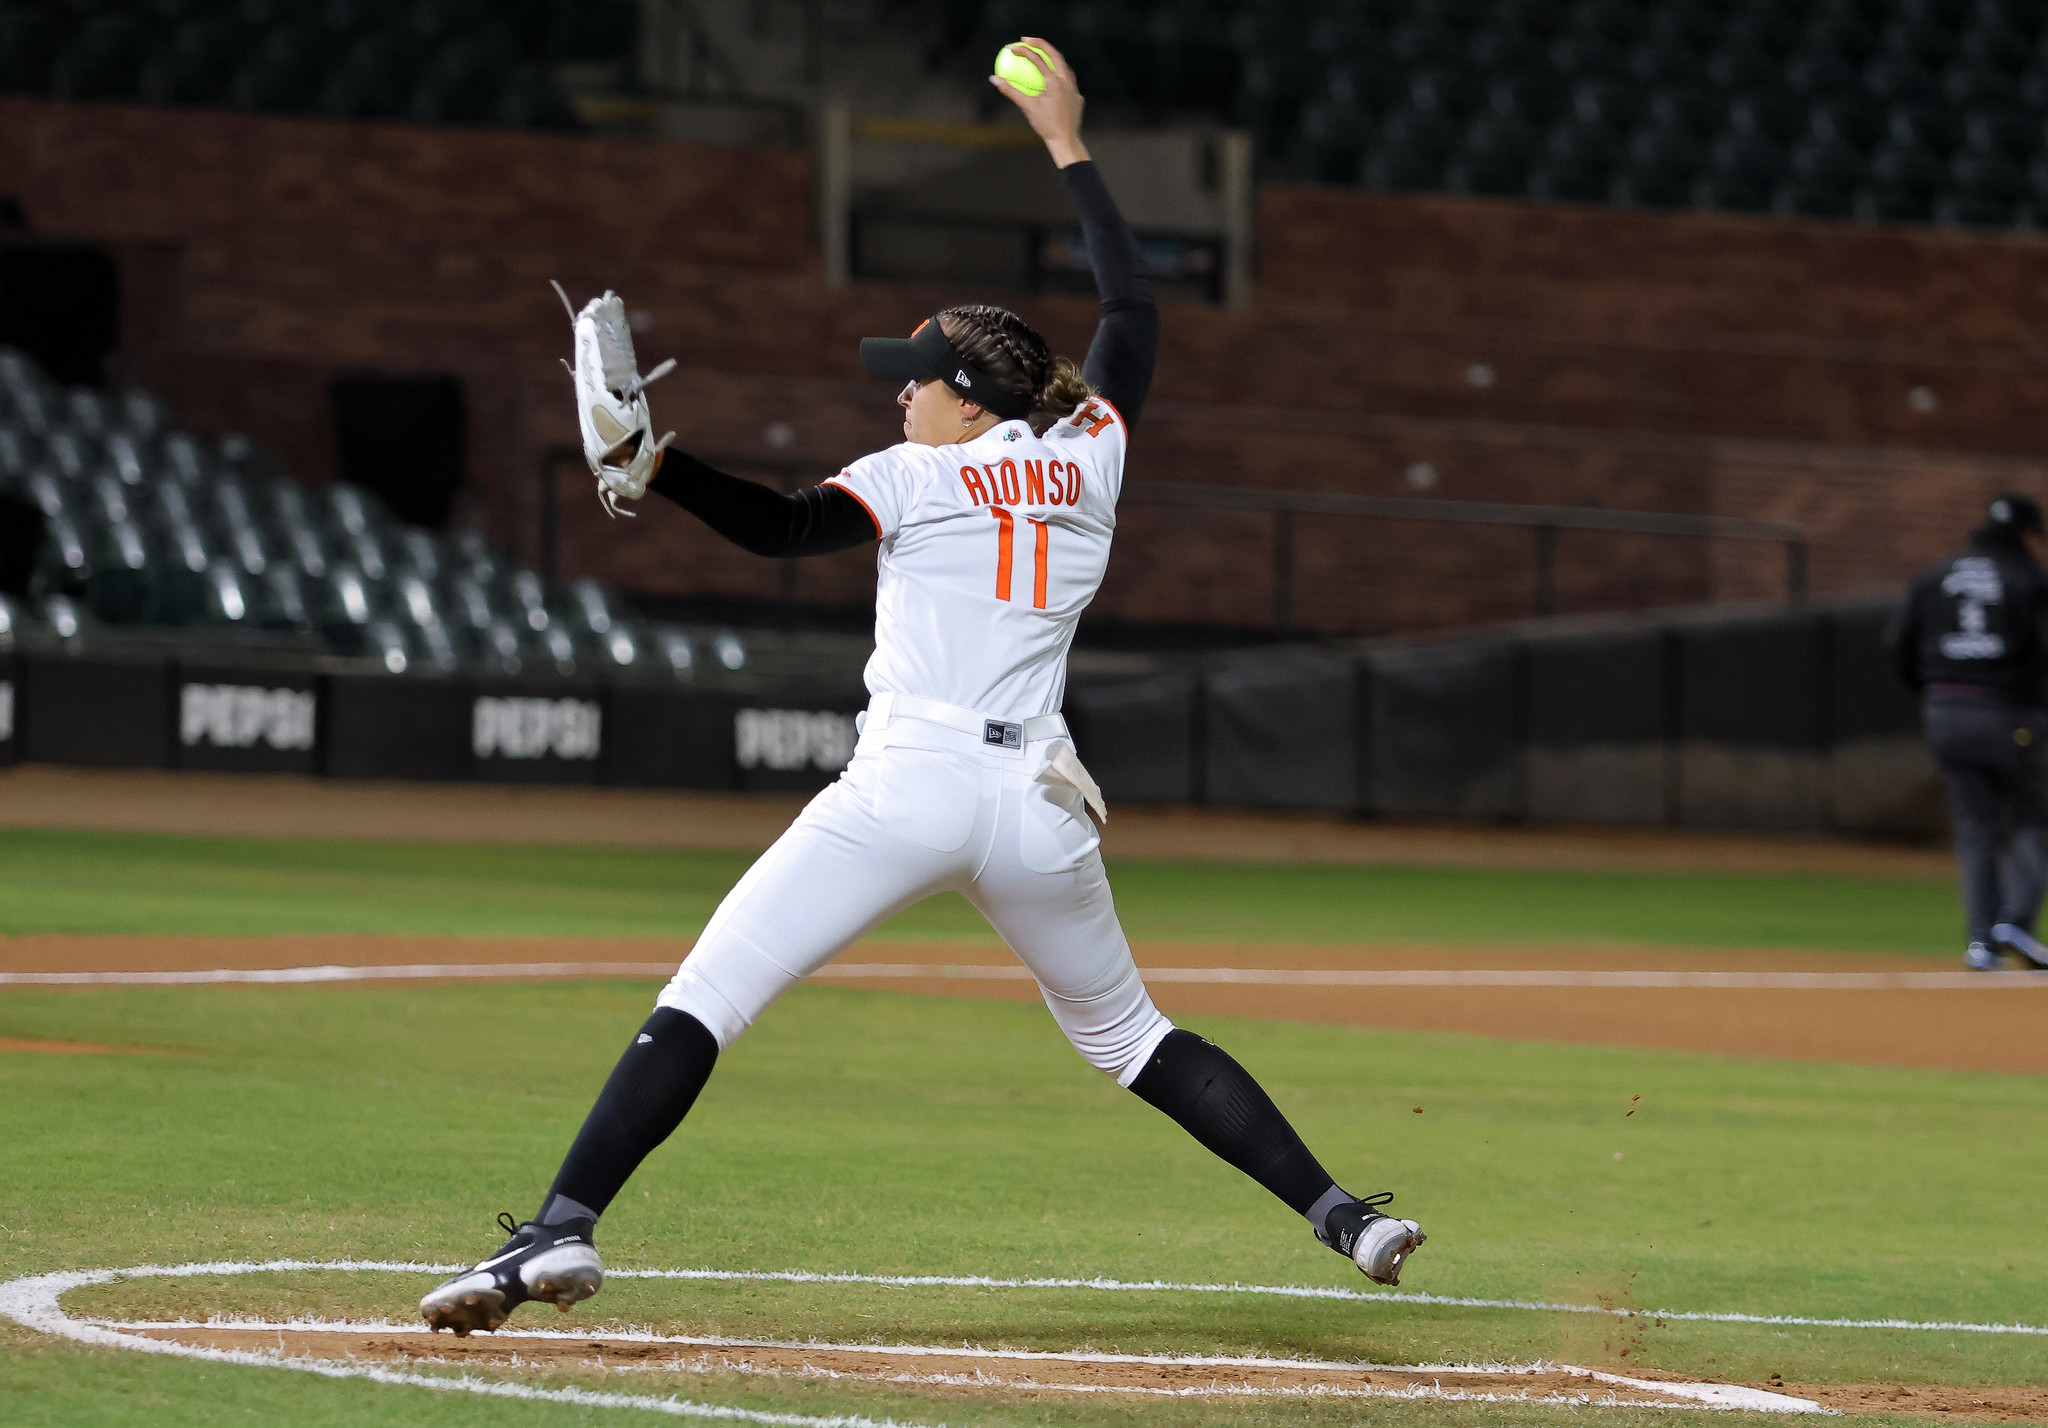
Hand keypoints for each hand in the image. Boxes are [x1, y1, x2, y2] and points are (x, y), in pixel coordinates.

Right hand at [990, 37, 1088, 167]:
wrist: (1066, 141)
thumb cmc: (1045, 125)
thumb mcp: (1027, 107)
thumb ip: (1010, 91)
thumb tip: (994, 79)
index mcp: (1055, 82)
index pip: (1038, 59)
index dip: (1023, 51)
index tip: (1012, 48)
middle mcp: (1067, 81)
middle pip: (1055, 54)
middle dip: (1040, 44)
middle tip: (1027, 40)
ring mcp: (1074, 89)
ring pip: (1064, 67)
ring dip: (1052, 58)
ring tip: (1041, 56)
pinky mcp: (1077, 98)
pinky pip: (1068, 82)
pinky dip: (1059, 76)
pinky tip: (1052, 80)